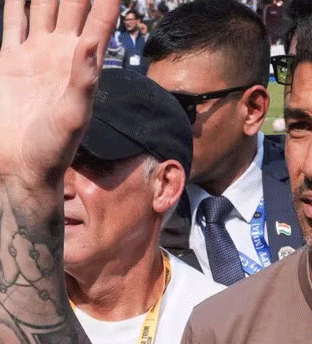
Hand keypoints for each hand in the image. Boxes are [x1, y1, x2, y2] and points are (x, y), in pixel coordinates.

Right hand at [0, 0, 118, 195]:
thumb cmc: (54, 149)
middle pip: (72, 7)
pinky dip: (15, 4)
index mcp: (81, 65)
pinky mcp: (9, 60)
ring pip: (43, 8)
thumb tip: (92, 42)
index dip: (106, 2)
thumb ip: (84, 79)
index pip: (99, 23)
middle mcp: (60, 54)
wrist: (20, 164)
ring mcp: (34, 54)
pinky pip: (13, 22)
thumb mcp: (74, 116)